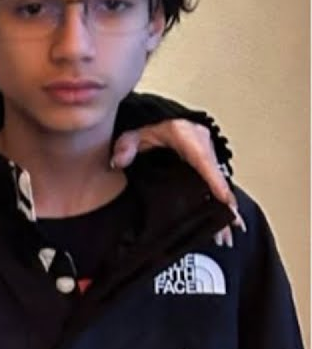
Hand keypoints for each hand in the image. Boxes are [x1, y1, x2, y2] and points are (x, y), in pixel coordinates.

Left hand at [111, 119, 245, 247]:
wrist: (160, 116)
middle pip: (219, 179)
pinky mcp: (206, 164)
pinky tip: (225, 219)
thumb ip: (126, 145)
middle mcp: (205, 147)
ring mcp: (208, 156)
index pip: (205, 164)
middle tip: (230, 229)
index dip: (216, 185)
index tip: (225, 203)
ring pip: (221, 184)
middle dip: (226, 205)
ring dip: (227, 207)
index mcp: (190, 139)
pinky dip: (222, 201)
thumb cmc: (152, 124)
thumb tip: (119, 161)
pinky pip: (216, 183)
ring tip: (229, 233)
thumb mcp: (136, 132)